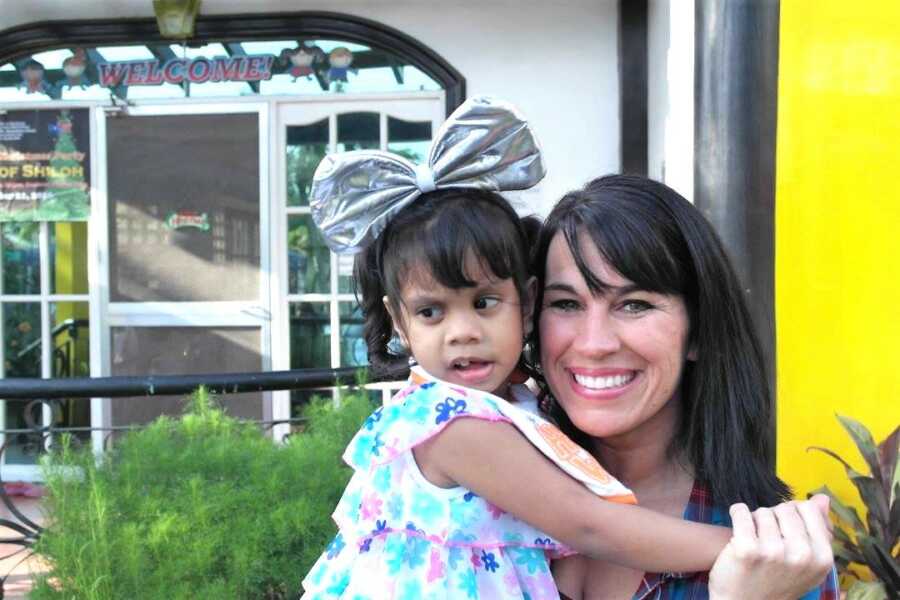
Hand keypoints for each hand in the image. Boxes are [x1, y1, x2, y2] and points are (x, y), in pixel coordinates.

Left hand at [708, 495, 833, 599]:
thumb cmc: (775, 582)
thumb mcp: (806, 563)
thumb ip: (816, 529)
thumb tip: (822, 497)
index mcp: (822, 557)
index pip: (807, 509)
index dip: (792, 515)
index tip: (783, 531)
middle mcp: (802, 555)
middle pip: (784, 508)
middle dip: (773, 518)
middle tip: (766, 539)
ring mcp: (774, 552)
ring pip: (762, 511)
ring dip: (754, 521)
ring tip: (754, 541)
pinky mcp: (747, 549)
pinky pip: (740, 511)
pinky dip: (736, 514)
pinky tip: (737, 531)